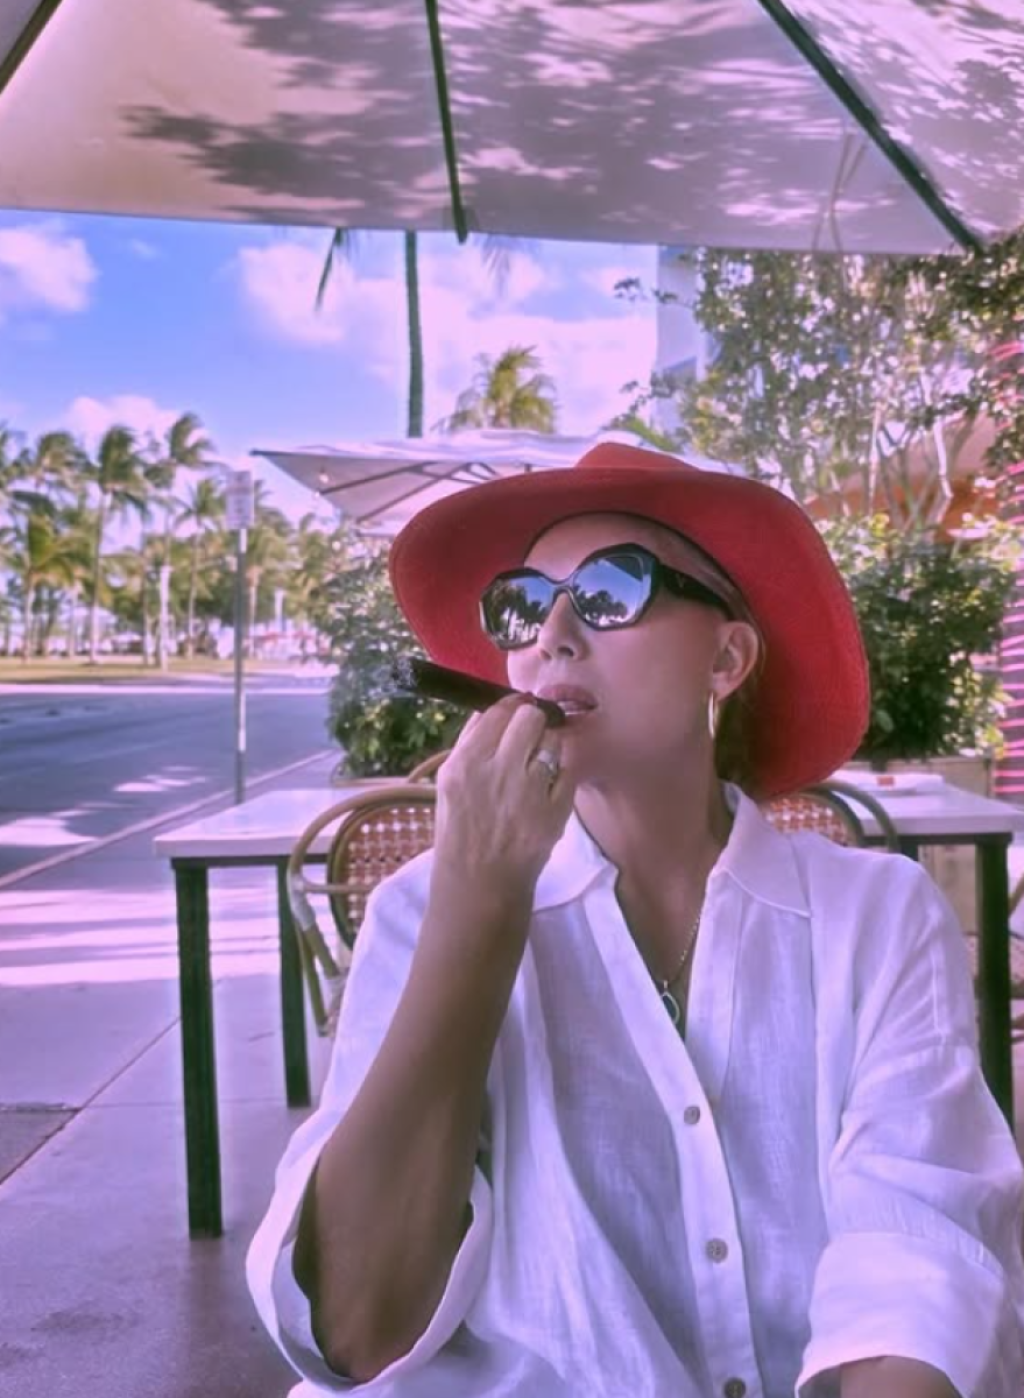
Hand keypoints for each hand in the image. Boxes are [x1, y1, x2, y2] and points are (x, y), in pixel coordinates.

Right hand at [431, 695, 574, 902]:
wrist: (480, 884)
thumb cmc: (460, 832)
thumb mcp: (448, 784)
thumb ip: (470, 744)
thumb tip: (493, 709)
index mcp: (465, 763)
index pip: (497, 711)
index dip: (512, 706)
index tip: (518, 709)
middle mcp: (497, 771)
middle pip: (530, 717)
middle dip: (534, 721)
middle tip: (532, 735)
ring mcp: (530, 791)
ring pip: (553, 741)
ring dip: (549, 747)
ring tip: (539, 766)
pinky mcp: (556, 810)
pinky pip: (569, 770)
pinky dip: (562, 774)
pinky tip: (549, 786)